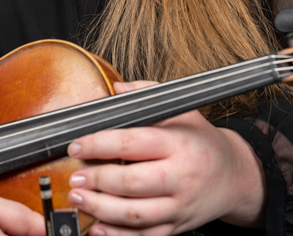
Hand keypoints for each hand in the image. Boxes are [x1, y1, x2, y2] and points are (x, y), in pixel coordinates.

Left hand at [67, 81, 266, 235]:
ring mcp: (179, 206)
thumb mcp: (181, 109)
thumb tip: (116, 89)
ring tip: (79, 198)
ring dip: (101, 209)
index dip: (99, 144)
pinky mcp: (178, 227)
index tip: (76, 145)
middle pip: (132, 183)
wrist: (235, 176)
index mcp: (177, 143)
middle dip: (97, 180)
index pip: (131, 142)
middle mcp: (180, 176)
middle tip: (75, 176)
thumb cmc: (201, 139)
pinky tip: (98, 228)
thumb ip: (146, 94)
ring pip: (136, 214)